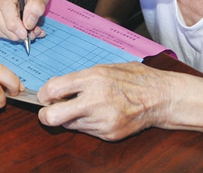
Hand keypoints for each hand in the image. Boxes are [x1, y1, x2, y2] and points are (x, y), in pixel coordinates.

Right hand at [0, 0, 50, 41]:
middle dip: (14, 32)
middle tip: (31, 36)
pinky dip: (11, 33)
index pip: (5, 5)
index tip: (24, 34)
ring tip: (31, 33)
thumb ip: (36, 7)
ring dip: (14, 34)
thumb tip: (28, 24)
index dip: (13, 22)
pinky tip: (24, 31)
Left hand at [37, 62, 171, 140]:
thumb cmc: (132, 78)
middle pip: (53, 116)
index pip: (53, 89)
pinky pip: (85, 131)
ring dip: (70, 118)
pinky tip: (98, 114)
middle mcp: (95, 100)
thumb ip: (78, 79)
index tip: (45, 96)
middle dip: (45, 115)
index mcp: (93, 78)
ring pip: (69, 124)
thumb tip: (55, 88)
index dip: (43, 94)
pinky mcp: (108, 133)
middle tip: (48, 110)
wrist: (159, 97)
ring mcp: (101, 120)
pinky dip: (86, 123)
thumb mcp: (103, 68)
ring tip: (84, 107)